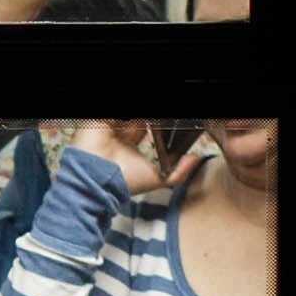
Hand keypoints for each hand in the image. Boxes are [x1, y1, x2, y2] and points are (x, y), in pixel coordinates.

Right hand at [74, 119, 206, 198]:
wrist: (99, 181)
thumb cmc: (124, 183)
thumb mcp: (159, 178)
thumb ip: (180, 171)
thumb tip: (197, 158)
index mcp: (129, 144)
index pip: (148, 126)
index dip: (161, 125)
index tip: (175, 122)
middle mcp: (119, 134)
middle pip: (139, 118)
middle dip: (154, 120)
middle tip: (168, 118)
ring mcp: (109, 125)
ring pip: (131, 115)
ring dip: (142, 116)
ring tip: (155, 119)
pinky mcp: (99, 120)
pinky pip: (117, 113)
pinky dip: (129, 116)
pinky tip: (140, 118)